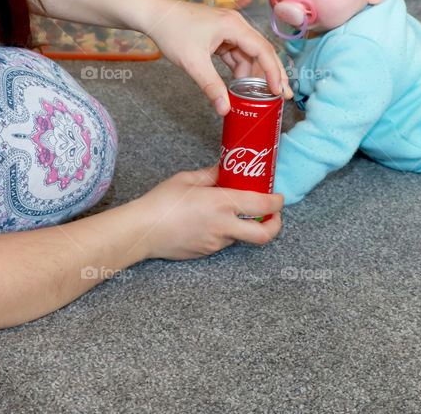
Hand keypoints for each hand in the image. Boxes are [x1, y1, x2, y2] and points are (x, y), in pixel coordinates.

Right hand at [131, 165, 282, 260]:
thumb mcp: (187, 179)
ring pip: (242, 237)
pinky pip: (223, 242)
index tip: (278, 196)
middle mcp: (223, 226)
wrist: (142, 231)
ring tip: (231, 212)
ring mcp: (215, 242)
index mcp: (220, 203)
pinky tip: (209, 221)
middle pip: (264, 234)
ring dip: (244, 226)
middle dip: (275, 225)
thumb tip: (226, 169)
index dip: (276, 201)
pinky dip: (225, 232)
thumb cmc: (160, 202)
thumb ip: (212, 174)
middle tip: (273, 215)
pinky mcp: (206, 252)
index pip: (262, 205)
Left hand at [144, 0, 292, 115]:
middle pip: (261, 51)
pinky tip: (239, 84)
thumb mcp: (193, 63)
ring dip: (251, 74)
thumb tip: (224, 109)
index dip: (273, 72)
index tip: (278, 91)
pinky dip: (238, 69)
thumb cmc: (172, 31)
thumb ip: (211, 86)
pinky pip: (235, 53)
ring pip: (248, 54)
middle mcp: (235, 24)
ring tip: (256, 96)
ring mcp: (227, 29)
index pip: (263, 50)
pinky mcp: (219, 35)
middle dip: (271, 74)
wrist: (154, 15)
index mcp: (233, 26)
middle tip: (281, 96)